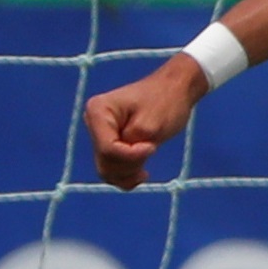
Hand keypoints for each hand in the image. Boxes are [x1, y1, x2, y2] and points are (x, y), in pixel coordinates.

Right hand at [84, 58, 207, 189]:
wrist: (174, 91)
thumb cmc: (165, 102)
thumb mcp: (151, 125)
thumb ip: (132, 146)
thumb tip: (120, 161)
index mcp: (98, 111)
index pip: (108, 149)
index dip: (132, 156)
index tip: (152, 146)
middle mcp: (92, 122)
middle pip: (105, 161)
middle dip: (130, 166)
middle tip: (152, 151)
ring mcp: (99, 134)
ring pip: (106, 169)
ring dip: (127, 174)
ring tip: (145, 169)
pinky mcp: (109, 143)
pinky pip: (111, 170)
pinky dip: (125, 177)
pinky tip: (141, 174)